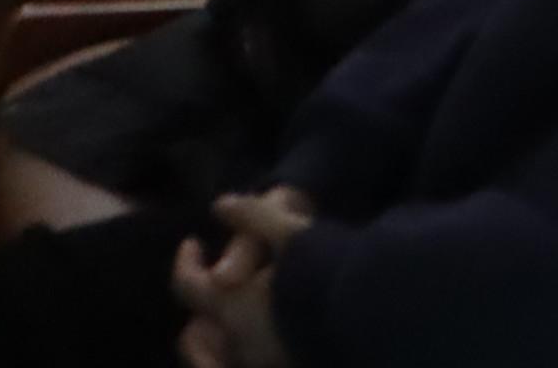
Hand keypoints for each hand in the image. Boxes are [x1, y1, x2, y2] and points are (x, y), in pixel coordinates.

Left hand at [172, 189, 313, 367]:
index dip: (185, 261)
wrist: (372, 312)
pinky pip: (248, 364)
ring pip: (220, 358)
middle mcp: (239, 342)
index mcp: (231, 306)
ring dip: (216, 339)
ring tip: (234, 318)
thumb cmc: (326, 268)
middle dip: (198, 313)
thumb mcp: (291, 232)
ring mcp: (262, 362)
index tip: (193, 243)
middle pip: (195, 337)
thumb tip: (220, 204)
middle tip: (214, 289)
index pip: (187, 285)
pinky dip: (240, 353)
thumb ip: (253, 216)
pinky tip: (263, 335)